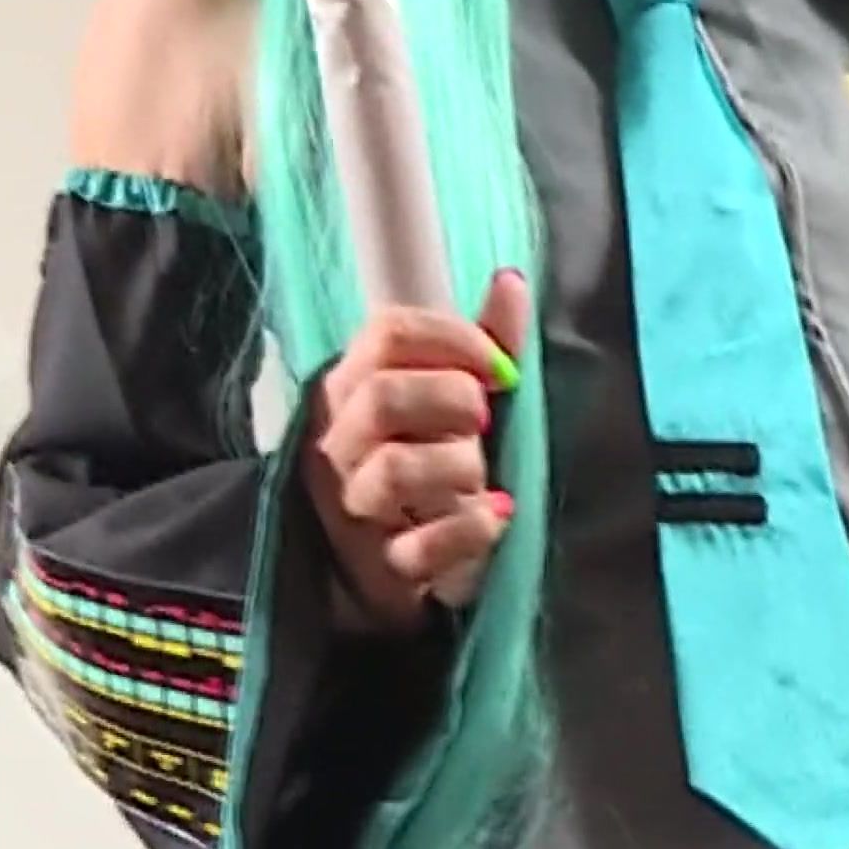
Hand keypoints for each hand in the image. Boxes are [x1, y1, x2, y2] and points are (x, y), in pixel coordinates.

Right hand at [299, 269, 527, 635]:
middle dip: (453, 401)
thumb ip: (483, 342)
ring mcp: (352, 507)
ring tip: (480, 478)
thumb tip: (510, 280)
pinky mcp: (382, 568)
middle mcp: (338, 443)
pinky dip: (469, 529)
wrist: (392, 564)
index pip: (386, 333)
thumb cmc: (429, 461)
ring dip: (458, 467)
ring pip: (393, 471)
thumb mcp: (454, 396)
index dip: (454, 339)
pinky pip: (422, 547)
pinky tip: (494, 516)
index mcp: (349, 387)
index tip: (500, 368)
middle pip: (382, 397)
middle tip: (485, 420)